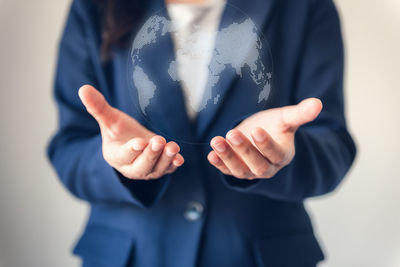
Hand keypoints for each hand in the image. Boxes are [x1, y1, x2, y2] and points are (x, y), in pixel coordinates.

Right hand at [78, 85, 183, 179]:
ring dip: (165, 158)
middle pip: (141, 166)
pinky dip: (173, 164)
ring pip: (156, 169)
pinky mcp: (160, 168)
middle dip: (151, 154)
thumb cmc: (120, 131)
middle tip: (159, 141)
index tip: (141, 142)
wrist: (132, 143)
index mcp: (115, 156)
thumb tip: (83, 88)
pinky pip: (168, 169)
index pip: (123, 155)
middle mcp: (131, 168)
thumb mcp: (109, 119)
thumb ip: (98, 107)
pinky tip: (179, 157)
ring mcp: (147, 170)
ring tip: (173, 146)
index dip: (132, 150)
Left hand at [207, 98, 322, 178]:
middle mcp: (267, 167)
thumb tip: (318, 103)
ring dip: (227, 156)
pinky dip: (219, 164)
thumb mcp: (285, 118)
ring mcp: (250, 171)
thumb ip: (300, 113)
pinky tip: (211, 155)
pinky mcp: (235, 170)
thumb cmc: (274, 126)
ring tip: (216, 141)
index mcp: (282, 156)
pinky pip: (226, 170)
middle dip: (244, 151)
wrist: (258, 133)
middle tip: (232, 134)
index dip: (265, 145)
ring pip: (239, 169)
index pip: (275, 154)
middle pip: (257, 165)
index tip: (256, 130)